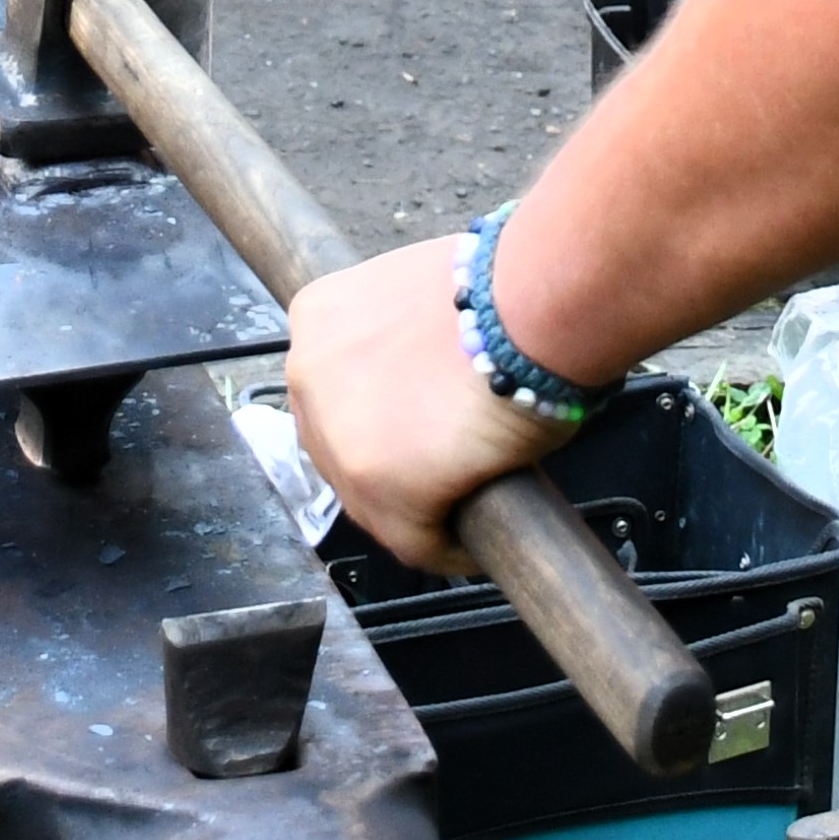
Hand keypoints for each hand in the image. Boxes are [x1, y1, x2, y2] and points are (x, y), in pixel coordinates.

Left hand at [282, 232, 563, 575]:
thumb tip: (427, 376)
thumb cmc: (502, 290)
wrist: (530, 304)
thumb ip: (403, 340)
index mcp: (318, 317)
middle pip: (343, 446)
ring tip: (463, 512)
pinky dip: (450, 549)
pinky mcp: (380, 489)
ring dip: (417, 512)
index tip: (410, 432)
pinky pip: (417, 541)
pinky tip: (476, 544)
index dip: (377, 418)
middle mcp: (307, 373)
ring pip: (371, 501)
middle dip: (391, 465)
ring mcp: (337, 436)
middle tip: (439, 475)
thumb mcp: (422, 295)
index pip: (335, 390)